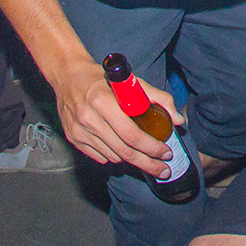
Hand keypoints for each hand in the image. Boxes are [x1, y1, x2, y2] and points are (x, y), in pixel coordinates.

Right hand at [51, 53, 184, 172]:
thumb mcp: (131, 81)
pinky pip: (100, 157)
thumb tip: (178, 120)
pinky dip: (115, 156)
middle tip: (163, 170)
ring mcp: (79, 131)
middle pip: (124, 151)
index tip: (166, 152)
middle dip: (147, 163)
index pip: (132, 134)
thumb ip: (158, 98)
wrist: (68, 76)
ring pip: (113, 156)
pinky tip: (122, 149)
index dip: (152, 148)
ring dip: (132, 159)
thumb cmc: (103, 78)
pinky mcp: (73, 139)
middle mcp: (89, 118)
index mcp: (103, 101)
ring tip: (144, 155)